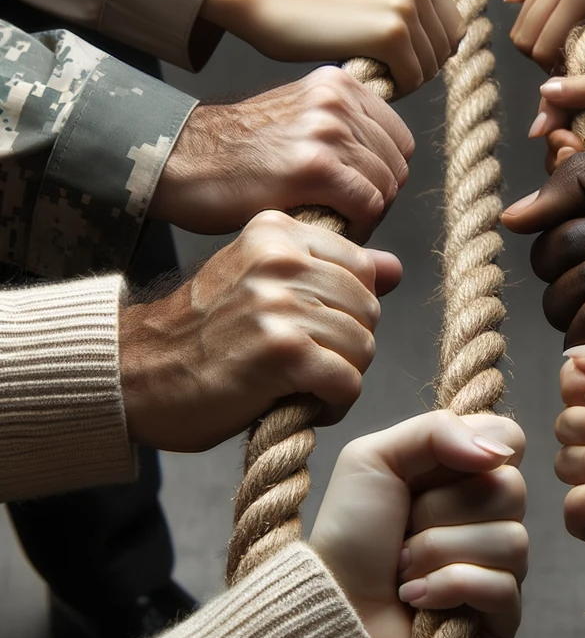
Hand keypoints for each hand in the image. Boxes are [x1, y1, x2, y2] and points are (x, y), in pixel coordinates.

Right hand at [119, 210, 400, 450]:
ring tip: (303, 386)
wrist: (134, 375)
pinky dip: (333, 404)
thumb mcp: (263, 283)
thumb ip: (332, 272)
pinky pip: (347, 382)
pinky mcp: (282, 352)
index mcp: (278, 232)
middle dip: (349, 346)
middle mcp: (280, 259)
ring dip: (341, 377)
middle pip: (369, 309)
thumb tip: (396, 268)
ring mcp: (281, 304)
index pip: (364, 268)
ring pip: (363, 347)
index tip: (316, 329)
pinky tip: (304, 405)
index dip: (350, 309)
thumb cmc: (202, 334)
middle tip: (309, 365)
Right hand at [150, 66, 413, 243]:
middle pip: (397, 165)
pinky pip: (369, 205)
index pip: (399, 139)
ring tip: (332, 222)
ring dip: (366, 216)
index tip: (356, 193)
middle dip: (377, 197)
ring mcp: (326, 130)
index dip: (383, 174)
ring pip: (387, 187)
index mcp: (337, 84)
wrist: (180, 162)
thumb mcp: (298, 118)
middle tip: (343, 215)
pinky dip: (357, 227)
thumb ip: (344, 128)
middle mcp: (336, 99)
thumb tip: (392, 164)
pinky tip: (328, 228)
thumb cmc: (238, 153)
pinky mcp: (314, 166)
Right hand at [203, 0, 463, 95]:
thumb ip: (414, 5)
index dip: (429, 51)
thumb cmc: (318, 7)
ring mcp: (406, 4)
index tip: (398, 57)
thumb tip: (452, 43)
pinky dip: (395, 87)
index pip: (454, 27)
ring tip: (373, 68)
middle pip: (447, 48)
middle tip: (383, 68)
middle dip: (420, 66)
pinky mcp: (391, 32)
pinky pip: (413, 78)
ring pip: (432, 66)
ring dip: (405, 78)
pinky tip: (368, 74)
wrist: (270, 2)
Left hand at [309, 409, 526, 637]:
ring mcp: (500, 563)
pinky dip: (448, 588)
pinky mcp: (500, 613)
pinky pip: (503, 588)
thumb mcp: (375, 457)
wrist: (332, 605)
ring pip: (511, 540)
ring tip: (403, 568)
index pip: (510, 438)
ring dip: (439, 553)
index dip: (472, 450)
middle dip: (440, 510)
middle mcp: (491, 513)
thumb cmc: (350, 532)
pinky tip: (417, 598)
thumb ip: (437, 430)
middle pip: (512, 489)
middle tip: (404, 528)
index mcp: (466, 468)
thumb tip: (497, 451)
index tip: (426, 472)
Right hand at [508, 0, 584, 69]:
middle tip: (578, 63)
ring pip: (522, 15)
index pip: (538, 49)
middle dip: (544, 56)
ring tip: (574, 45)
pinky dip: (540, 14)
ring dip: (542, 37)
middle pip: (524, 31)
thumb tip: (539, 127)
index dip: (558, 73)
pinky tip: (562, 25)